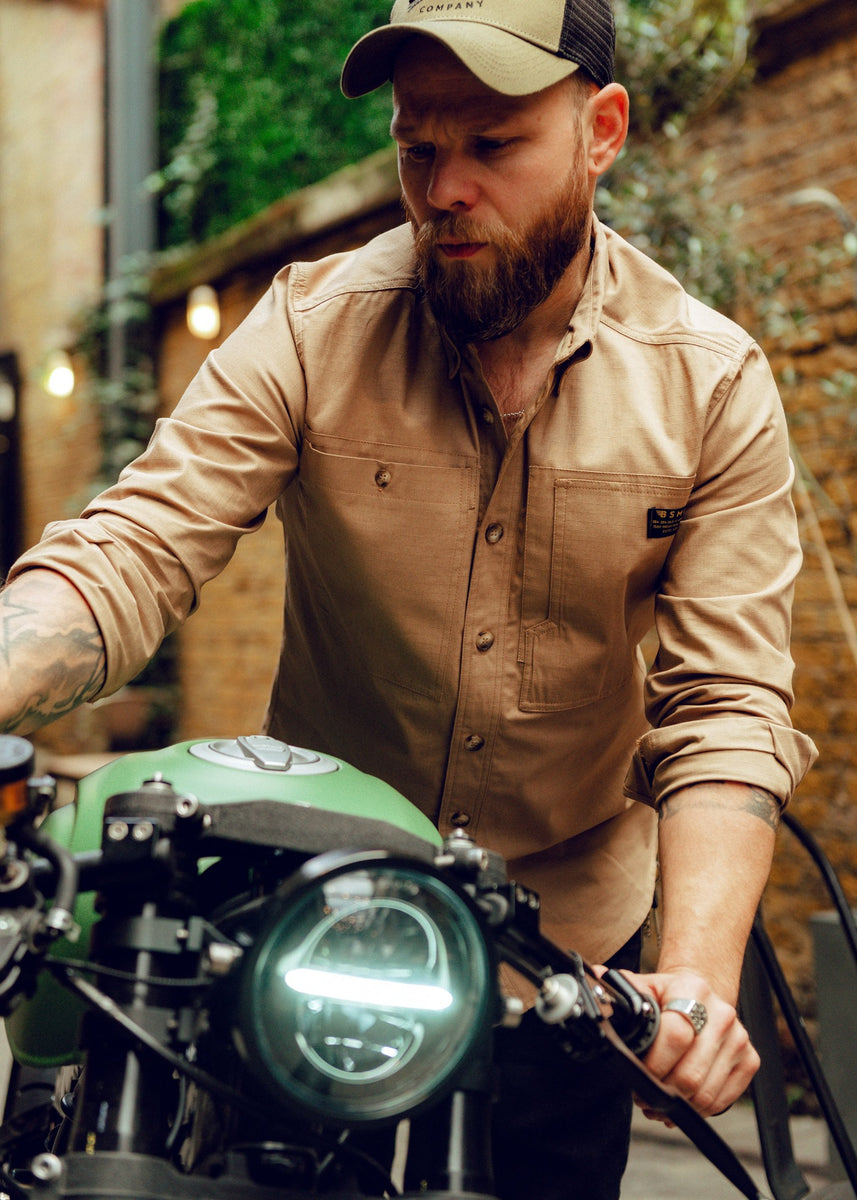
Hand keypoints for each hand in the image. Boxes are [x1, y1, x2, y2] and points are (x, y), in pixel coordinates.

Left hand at [622, 967, 758, 1122]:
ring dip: (677, 1107)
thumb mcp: (644, 987)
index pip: (675, 1036)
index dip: (653, 1063)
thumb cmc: (667, 995)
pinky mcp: (750, 1060)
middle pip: (690, 1074)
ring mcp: (739, 1038)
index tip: (636, 1073)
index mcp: (692, 990)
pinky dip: (698, 1110)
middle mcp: (722, 1014)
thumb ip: (622, 991)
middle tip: (643, 1093)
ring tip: (658, 1100)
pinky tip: (681, 1102)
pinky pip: (722, 1101)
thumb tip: (595, 985)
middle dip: (661, 1091)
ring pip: (705, 1094)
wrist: (700, 993)